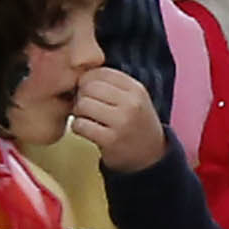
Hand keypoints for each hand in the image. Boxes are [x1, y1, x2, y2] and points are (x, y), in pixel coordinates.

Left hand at [60, 57, 168, 173]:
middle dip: (81, 95)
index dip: (87, 80)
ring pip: (82, 104)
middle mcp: (131, 102)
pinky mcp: (110, 140)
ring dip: (78, 112)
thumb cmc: (135, 123)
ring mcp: (121, 121)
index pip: (100, 72)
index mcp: (136, 88)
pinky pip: (80, 125)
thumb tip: (79, 74)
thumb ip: (111, 84)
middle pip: (89, 87)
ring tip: (86, 118)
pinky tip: (87, 130)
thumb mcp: (133, 98)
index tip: (88, 91)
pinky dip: (78, 127)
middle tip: (85, 106)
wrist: (150, 156)